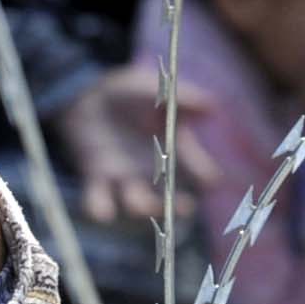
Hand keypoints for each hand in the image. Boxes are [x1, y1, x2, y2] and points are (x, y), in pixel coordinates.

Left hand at [56, 61, 222, 224]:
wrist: (92, 95)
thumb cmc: (132, 92)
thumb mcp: (156, 89)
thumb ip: (182, 98)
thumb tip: (212, 104)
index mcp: (175, 150)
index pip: (196, 167)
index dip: (205, 174)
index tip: (211, 180)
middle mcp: (154, 171)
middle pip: (170, 197)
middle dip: (178, 206)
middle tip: (185, 207)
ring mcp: (125, 178)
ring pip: (138, 204)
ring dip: (142, 207)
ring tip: (141, 205)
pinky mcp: (97, 178)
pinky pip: (99, 201)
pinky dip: (100, 208)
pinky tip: (102, 214)